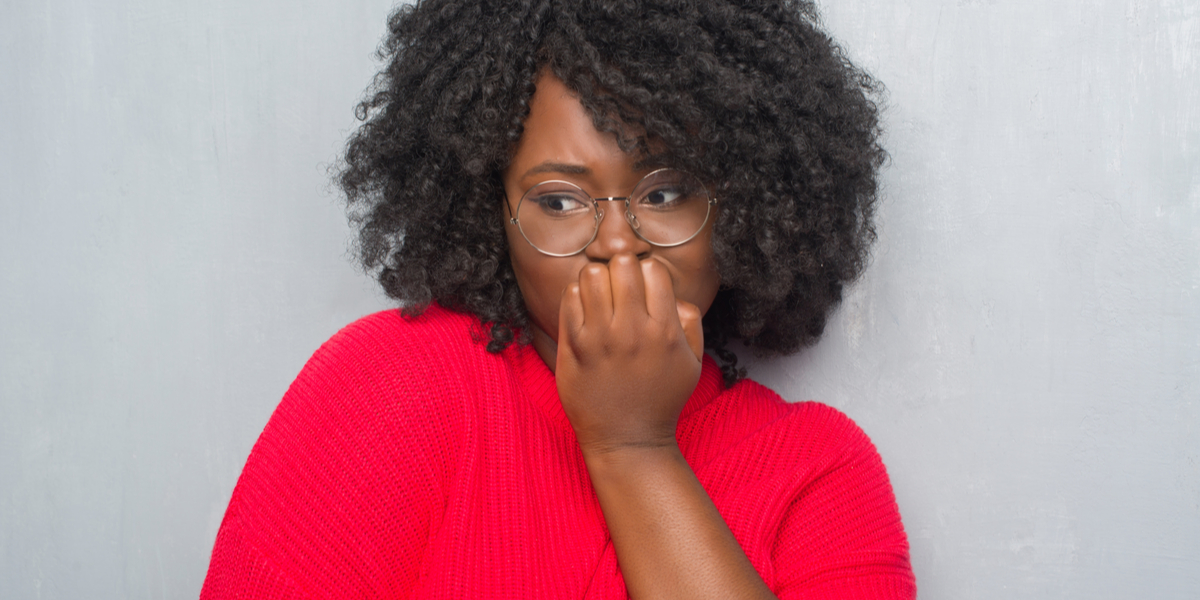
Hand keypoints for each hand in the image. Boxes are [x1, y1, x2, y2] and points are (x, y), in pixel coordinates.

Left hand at [555, 253, 704, 454]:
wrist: (628, 440)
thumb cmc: (661, 400)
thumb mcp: (692, 363)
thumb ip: (690, 321)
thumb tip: (673, 294)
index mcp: (666, 331)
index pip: (654, 269)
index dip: (647, 274)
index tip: (642, 290)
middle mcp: (633, 330)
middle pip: (621, 263)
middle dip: (620, 270)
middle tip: (618, 289)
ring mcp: (600, 338)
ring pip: (591, 275)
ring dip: (596, 281)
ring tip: (599, 299)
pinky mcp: (573, 348)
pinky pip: (569, 299)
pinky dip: (576, 298)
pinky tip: (585, 314)